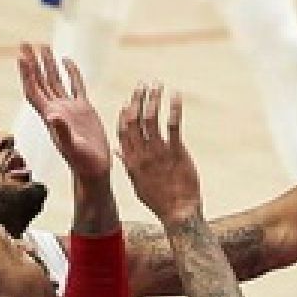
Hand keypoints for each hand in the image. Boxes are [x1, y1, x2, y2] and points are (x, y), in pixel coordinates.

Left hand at [18, 44, 110, 181]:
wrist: (94, 168)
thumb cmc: (82, 162)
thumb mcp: (72, 147)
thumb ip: (62, 131)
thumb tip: (52, 115)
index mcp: (50, 116)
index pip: (34, 89)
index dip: (27, 73)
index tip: (22, 55)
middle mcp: (56, 109)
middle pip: (40, 81)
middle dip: (33, 62)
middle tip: (26, 43)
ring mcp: (69, 108)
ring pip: (55, 80)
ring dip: (48, 64)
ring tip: (43, 46)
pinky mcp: (83, 109)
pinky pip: (75, 85)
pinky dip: (71, 72)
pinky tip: (67, 60)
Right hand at [118, 84, 202, 222]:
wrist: (177, 211)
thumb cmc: (159, 198)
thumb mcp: (137, 182)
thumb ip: (128, 164)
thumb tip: (118, 152)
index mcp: (131, 161)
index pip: (123, 133)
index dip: (124, 115)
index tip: (127, 102)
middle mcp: (142, 153)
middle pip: (134, 121)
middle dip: (137, 100)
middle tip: (142, 84)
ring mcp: (158, 151)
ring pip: (151, 119)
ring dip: (153, 99)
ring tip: (156, 85)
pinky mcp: (176, 151)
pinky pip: (173, 126)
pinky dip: (173, 109)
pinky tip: (175, 96)